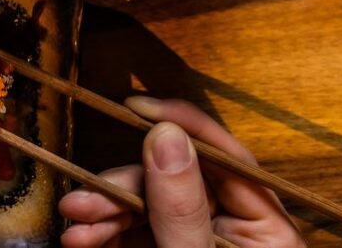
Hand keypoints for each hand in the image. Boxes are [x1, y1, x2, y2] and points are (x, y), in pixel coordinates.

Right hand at [58, 97, 301, 247]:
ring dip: (104, 212)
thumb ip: (182, 209)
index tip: (136, 106)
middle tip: (82, 196)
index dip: (181, 124)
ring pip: (148, 206)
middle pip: (174, 181)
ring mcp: (199, 242)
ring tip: (74, 226)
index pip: (226, 156)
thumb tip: (165, 135)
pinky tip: (81, 238)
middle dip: (122, 187)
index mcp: (267, 229)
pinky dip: (106, 232)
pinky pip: (137, 232)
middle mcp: (235, 228)